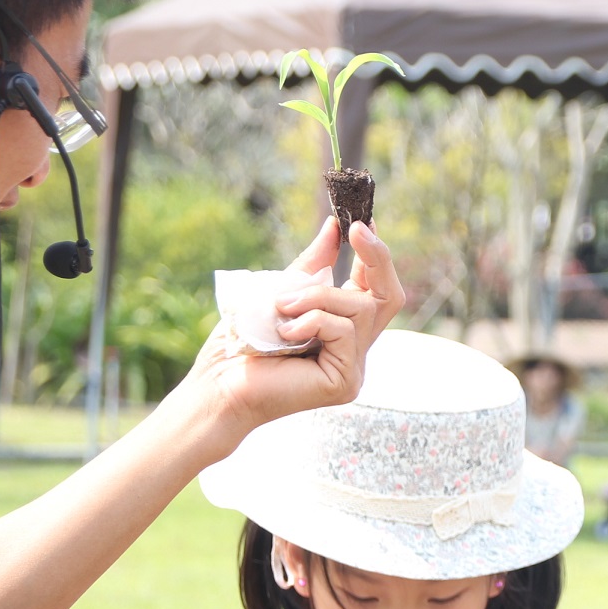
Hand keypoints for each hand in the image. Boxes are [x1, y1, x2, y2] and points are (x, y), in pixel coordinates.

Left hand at [168, 216, 405, 462]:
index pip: (376, 289)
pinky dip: (312, 321)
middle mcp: (354, 350)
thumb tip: (334, 227)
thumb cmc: (242, 344)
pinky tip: (285, 334)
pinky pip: (344, 331)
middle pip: (389, 298)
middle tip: (356, 231)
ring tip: (281, 307)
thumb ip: (312, 266)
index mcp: (341, 329)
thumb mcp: (280, 292)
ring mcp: (353, 368)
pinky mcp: (345, 382)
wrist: (218, 385)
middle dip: (377, 259)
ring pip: (360, 309)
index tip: (359, 222)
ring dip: (317, 296)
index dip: (375, 255)